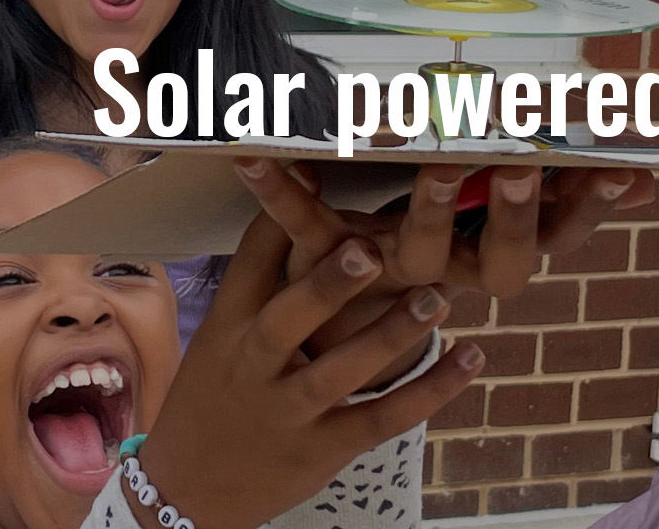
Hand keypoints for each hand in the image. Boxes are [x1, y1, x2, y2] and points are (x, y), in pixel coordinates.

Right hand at [130, 211, 484, 528]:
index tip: (312, 166)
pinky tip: (470, 357)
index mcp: (228, 325)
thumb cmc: (216, 394)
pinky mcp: (325, 449)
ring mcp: (289, 410)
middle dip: (327, 286)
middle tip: (369, 248)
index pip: (251, 262)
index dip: (278, 213)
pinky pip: (382, 418)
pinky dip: (430, 391)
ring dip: (392, 334)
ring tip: (439, 295)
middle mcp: (254, 365)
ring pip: (341, 372)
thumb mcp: (220, 334)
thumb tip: (304, 188)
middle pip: (287, 320)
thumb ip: (263, 275)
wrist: (188, 492)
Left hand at [233, 158, 655, 382]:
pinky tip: (254, 150)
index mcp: (494, 256)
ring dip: (429, 206)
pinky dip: (280, 190)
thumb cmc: (420, 250)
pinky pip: (306, 228)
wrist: (318, 338)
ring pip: (418, 251)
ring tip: (439, 160)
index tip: (621, 168)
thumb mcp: (495, 216)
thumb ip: (564, 195)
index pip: (560, 236)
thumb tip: (643, 180)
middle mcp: (450, 273)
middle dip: (515, 210)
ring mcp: (391, 274)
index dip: (590, 208)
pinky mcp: (330, 267)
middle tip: (524, 162)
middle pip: (498, 259)